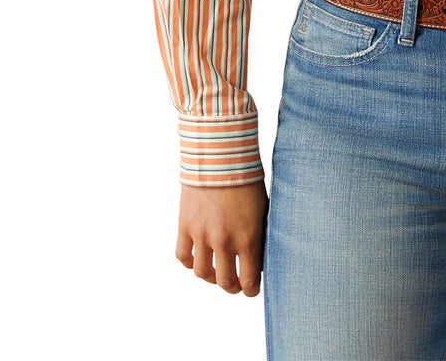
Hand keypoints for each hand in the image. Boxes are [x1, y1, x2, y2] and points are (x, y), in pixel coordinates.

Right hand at [176, 181, 268, 295]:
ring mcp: (202, 234)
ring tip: (216, 272)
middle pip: (225, 282)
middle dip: (232, 287)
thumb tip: (259, 254)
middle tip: (236, 284)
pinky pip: (183, 256)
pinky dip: (190, 262)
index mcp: (248, 237)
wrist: (221, 155)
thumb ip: (259, 233)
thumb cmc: (248, 178)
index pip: (248, 281)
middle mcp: (224, 241)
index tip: (252, 288)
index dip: (251, 290)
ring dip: (211, 278)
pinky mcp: (185, 225)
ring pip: (202, 273)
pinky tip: (198, 258)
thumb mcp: (262, 207)